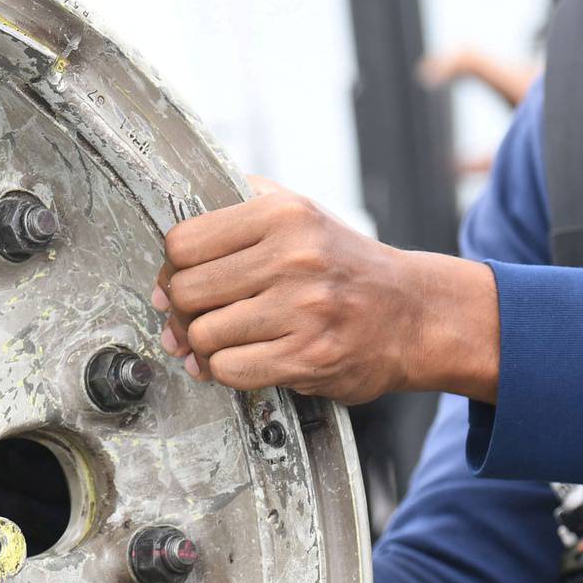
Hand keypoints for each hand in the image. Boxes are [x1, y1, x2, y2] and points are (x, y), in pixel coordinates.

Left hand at [152, 179, 499, 404]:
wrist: (414, 313)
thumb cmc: (344, 266)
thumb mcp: (299, 213)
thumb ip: (236, 211)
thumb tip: (168, 258)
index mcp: (284, 214)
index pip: (184, 243)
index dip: (172, 268)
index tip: (181, 281)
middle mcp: (294, 257)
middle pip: (187, 291)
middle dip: (184, 311)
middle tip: (196, 317)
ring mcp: (303, 309)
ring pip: (203, 335)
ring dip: (203, 345)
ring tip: (221, 340)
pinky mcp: (308, 356)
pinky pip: (229, 370)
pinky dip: (224, 370)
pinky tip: (240, 359)